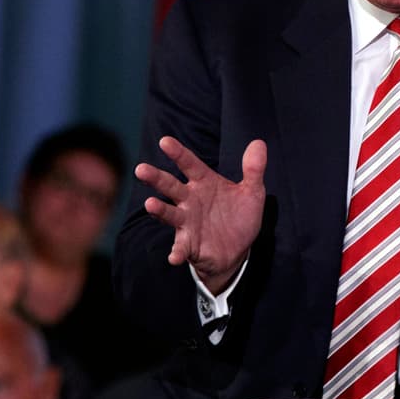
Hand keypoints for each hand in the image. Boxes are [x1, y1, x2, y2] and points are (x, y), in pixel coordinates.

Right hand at [135, 136, 266, 293]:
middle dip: (156, 177)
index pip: (189, 164)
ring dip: (159, 209)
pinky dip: (177, 252)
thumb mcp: (252, 192)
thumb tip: (259, 143)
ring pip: (168, 213)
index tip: (165, 141)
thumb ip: (254, 169)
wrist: (238, 250)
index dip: (178, 153)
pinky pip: (180, 248)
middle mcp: (190, 200)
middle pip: (170, 186)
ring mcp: (187, 222)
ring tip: (150, 204)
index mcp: (204, 182)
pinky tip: (174, 257)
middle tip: (140, 169)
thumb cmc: (239, 216)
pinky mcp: (189, 244)